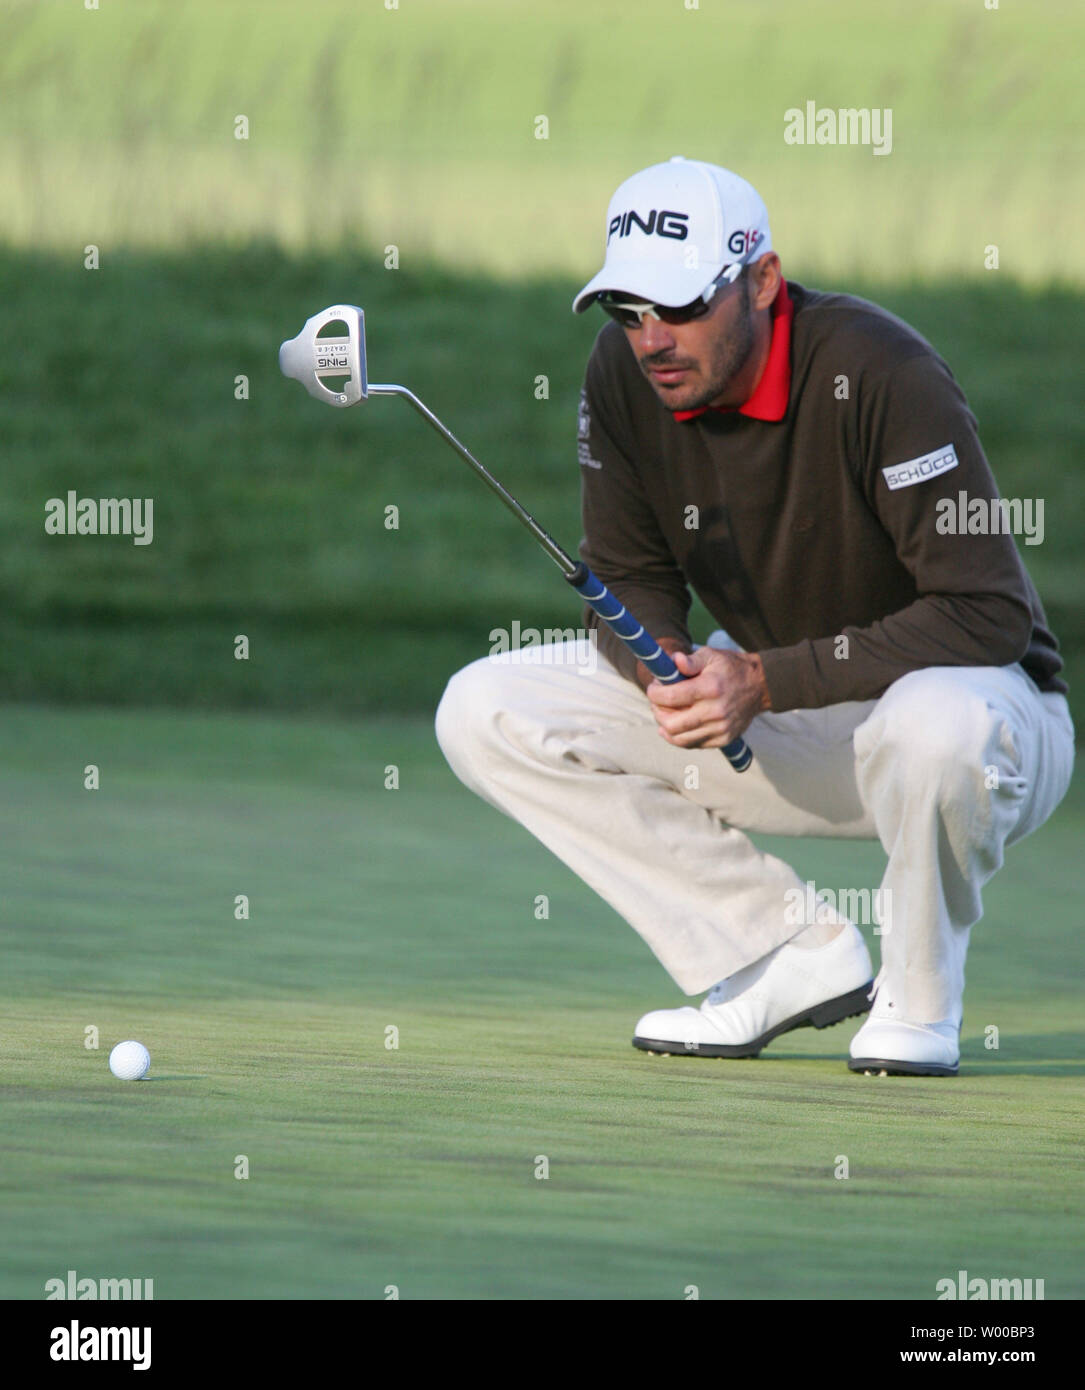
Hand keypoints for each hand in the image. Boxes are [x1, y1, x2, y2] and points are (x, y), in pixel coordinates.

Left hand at [646, 647, 770, 748]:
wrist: (760, 686)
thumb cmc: (730, 668)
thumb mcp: (711, 655)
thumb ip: (690, 660)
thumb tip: (673, 661)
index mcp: (710, 688)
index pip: (670, 697)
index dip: (654, 694)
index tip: (654, 687)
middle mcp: (715, 711)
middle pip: (671, 723)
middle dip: (657, 712)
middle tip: (657, 702)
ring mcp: (720, 728)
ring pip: (679, 739)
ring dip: (665, 727)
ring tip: (665, 714)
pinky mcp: (724, 739)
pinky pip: (693, 744)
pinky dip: (679, 737)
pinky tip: (675, 727)